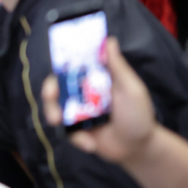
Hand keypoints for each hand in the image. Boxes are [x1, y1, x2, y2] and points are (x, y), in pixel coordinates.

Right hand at [42, 37, 157, 162]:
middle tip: (50, 93)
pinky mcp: (76, 132)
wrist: (138, 148)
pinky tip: (92, 145)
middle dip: (49, 89)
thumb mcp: (130, 88)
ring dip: (52, 112)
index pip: (73, 66)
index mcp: (94, 79)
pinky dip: (77, 139)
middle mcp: (82, 94)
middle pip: (57, 86)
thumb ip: (118, 66)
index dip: (61, 62)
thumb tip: (110, 40)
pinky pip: (67, 132)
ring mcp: (77, 113)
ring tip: (57, 120)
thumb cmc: (138, 114)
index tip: (56, 62)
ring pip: (55, 108)